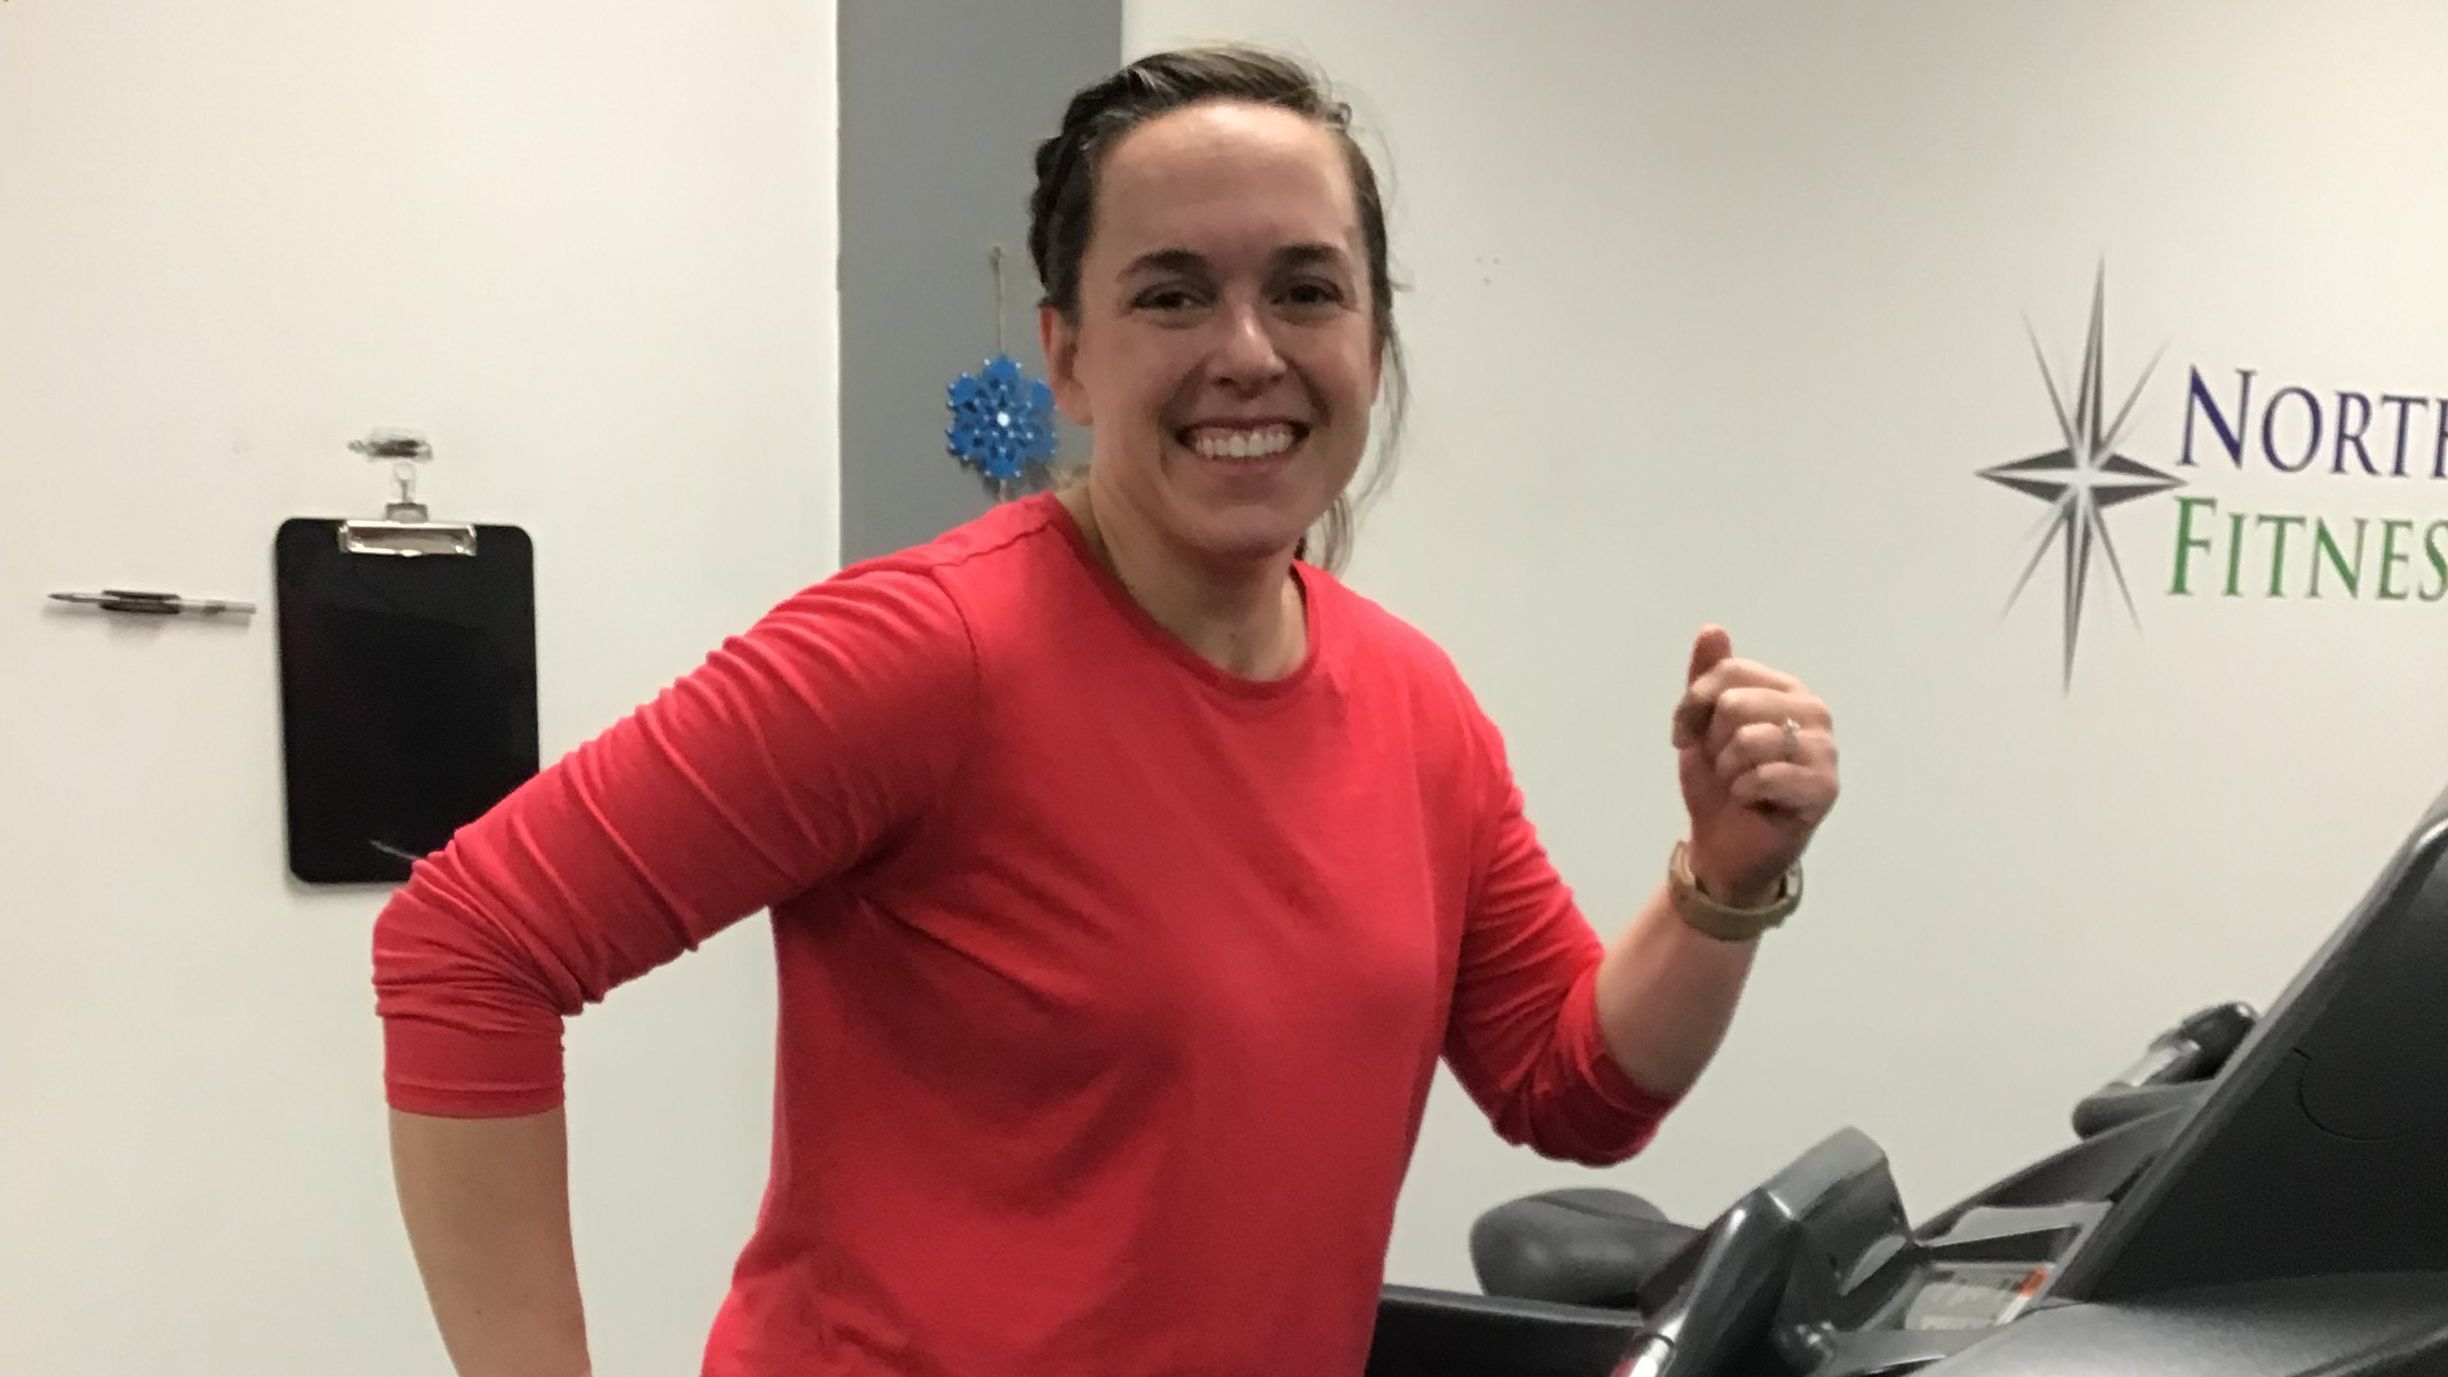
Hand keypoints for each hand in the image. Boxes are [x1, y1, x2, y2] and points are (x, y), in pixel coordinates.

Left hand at [1669, 625, 1838, 905]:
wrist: (1726, 846)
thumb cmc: (1719, 783)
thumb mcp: (1701, 726)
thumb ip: (1707, 678)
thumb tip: (1712, 628)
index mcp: (1786, 688)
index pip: (1728, 671)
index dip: (1692, 704)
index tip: (1682, 734)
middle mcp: (1813, 711)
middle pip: (1735, 703)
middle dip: (1711, 742)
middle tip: (1721, 766)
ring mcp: (1824, 749)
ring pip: (1747, 740)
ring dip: (1727, 769)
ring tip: (1738, 783)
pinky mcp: (1825, 788)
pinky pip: (1763, 776)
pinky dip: (1742, 792)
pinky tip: (1753, 802)